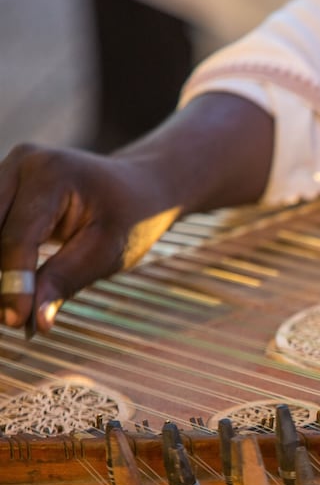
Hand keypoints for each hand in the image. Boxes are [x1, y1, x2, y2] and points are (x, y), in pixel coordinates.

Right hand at [0, 93, 274, 334]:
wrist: (141, 188)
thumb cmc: (132, 218)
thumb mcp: (108, 251)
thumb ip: (66, 281)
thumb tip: (34, 322)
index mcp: (52, 173)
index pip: (17, 237)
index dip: (13, 283)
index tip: (15, 322)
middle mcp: (23, 163)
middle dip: (0, 275)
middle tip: (11, 318)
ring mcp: (9, 169)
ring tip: (13, 306)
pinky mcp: (4, 184)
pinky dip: (2, 256)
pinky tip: (10, 287)